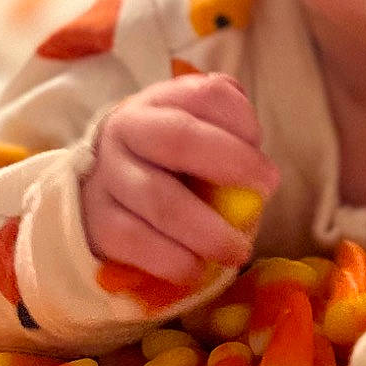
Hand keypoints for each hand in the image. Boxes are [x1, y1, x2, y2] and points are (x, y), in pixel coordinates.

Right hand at [80, 72, 278, 285]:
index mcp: (160, 101)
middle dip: (233, 163)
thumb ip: (229, 129)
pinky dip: (173, 260)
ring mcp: (108, 175)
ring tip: (238, 251)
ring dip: (208, 231)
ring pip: (160, 199)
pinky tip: (197, 269)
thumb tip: (253, 148)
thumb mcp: (198, 132)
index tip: (264, 156)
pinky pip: (136, 241)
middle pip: (179, 139)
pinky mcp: (98, 220)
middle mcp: (127, 130)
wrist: (106, 193)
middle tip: (267, 190)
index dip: (243, 123)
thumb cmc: (171, 162)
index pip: (207, 95)